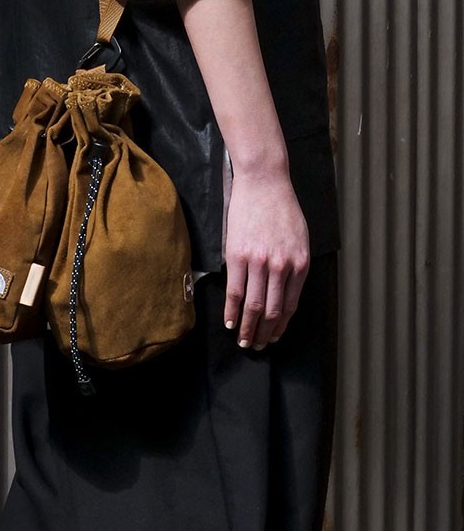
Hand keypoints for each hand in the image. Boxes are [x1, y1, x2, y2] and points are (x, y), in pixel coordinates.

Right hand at [222, 167, 309, 348]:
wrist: (264, 182)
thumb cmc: (282, 208)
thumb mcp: (299, 239)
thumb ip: (294, 266)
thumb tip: (283, 292)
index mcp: (300, 264)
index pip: (290, 305)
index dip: (281, 326)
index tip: (274, 337)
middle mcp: (282, 267)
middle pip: (272, 311)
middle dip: (264, 334)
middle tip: (257, 347)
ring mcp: (259, 262)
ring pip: (255, 306)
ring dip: (248, 328)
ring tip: (243, 341)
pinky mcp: (238, 256)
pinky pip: (235, 292)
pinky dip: (232, 311)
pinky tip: (230, 322)